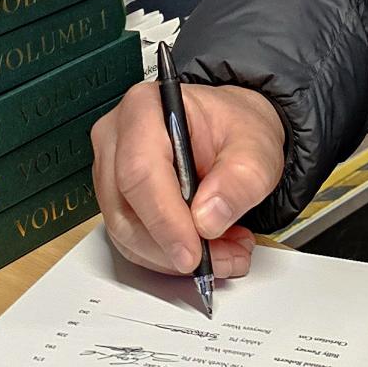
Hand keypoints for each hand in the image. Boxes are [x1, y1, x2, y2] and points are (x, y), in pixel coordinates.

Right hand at [91, 79, 285, 279]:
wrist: (231, 134)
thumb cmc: (235, 130)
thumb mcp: (257, 149)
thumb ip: (240, 181)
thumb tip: (207, 218)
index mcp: (146, 108)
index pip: (139, 171)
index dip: (164, 219)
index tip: (193, 252)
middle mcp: (117, 137)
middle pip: (126, 208)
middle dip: (176, 245)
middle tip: (226, 256)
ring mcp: (110, 171)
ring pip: (127, 233)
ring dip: (176, 256)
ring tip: (226, 250)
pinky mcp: (116, 201)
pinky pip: (132, 243)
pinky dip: (169, 257)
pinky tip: (207, 249)